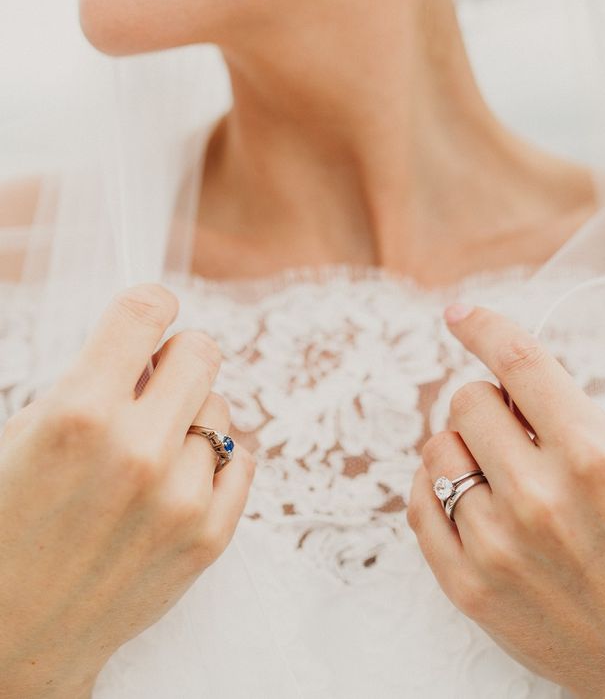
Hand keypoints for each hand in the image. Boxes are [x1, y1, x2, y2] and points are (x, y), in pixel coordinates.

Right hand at [0, 285, 254, 698]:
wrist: (16, 637)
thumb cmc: (8, 528)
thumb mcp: (22, 438)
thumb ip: (90, 384)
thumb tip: (149, 347)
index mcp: (78, 415)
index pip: (145, 312)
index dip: (152, 305)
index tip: (156, 312)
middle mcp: (138, 451)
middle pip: (201, 353)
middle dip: (179, 358)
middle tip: (158, 381)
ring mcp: (182, 498)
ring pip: (222, 412)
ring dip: (191, 419)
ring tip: (153, 452)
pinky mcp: (211, 536)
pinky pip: (243, 461)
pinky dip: (217, 462)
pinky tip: (181, 478)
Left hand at [408, 304, 604, 698]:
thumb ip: (561, 418)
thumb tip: (496, 377)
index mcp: (595, 455)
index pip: (521, 362)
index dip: (484, 327)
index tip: (460, 314)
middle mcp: (541, 495)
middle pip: (467, 400)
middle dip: (485, 406)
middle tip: (511, 436)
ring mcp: (497, 543)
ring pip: (436, 448)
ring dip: (459, 449)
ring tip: (492, 475)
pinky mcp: (466, 584)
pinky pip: (418, 503)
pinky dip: (435, 491)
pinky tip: (467, 503)